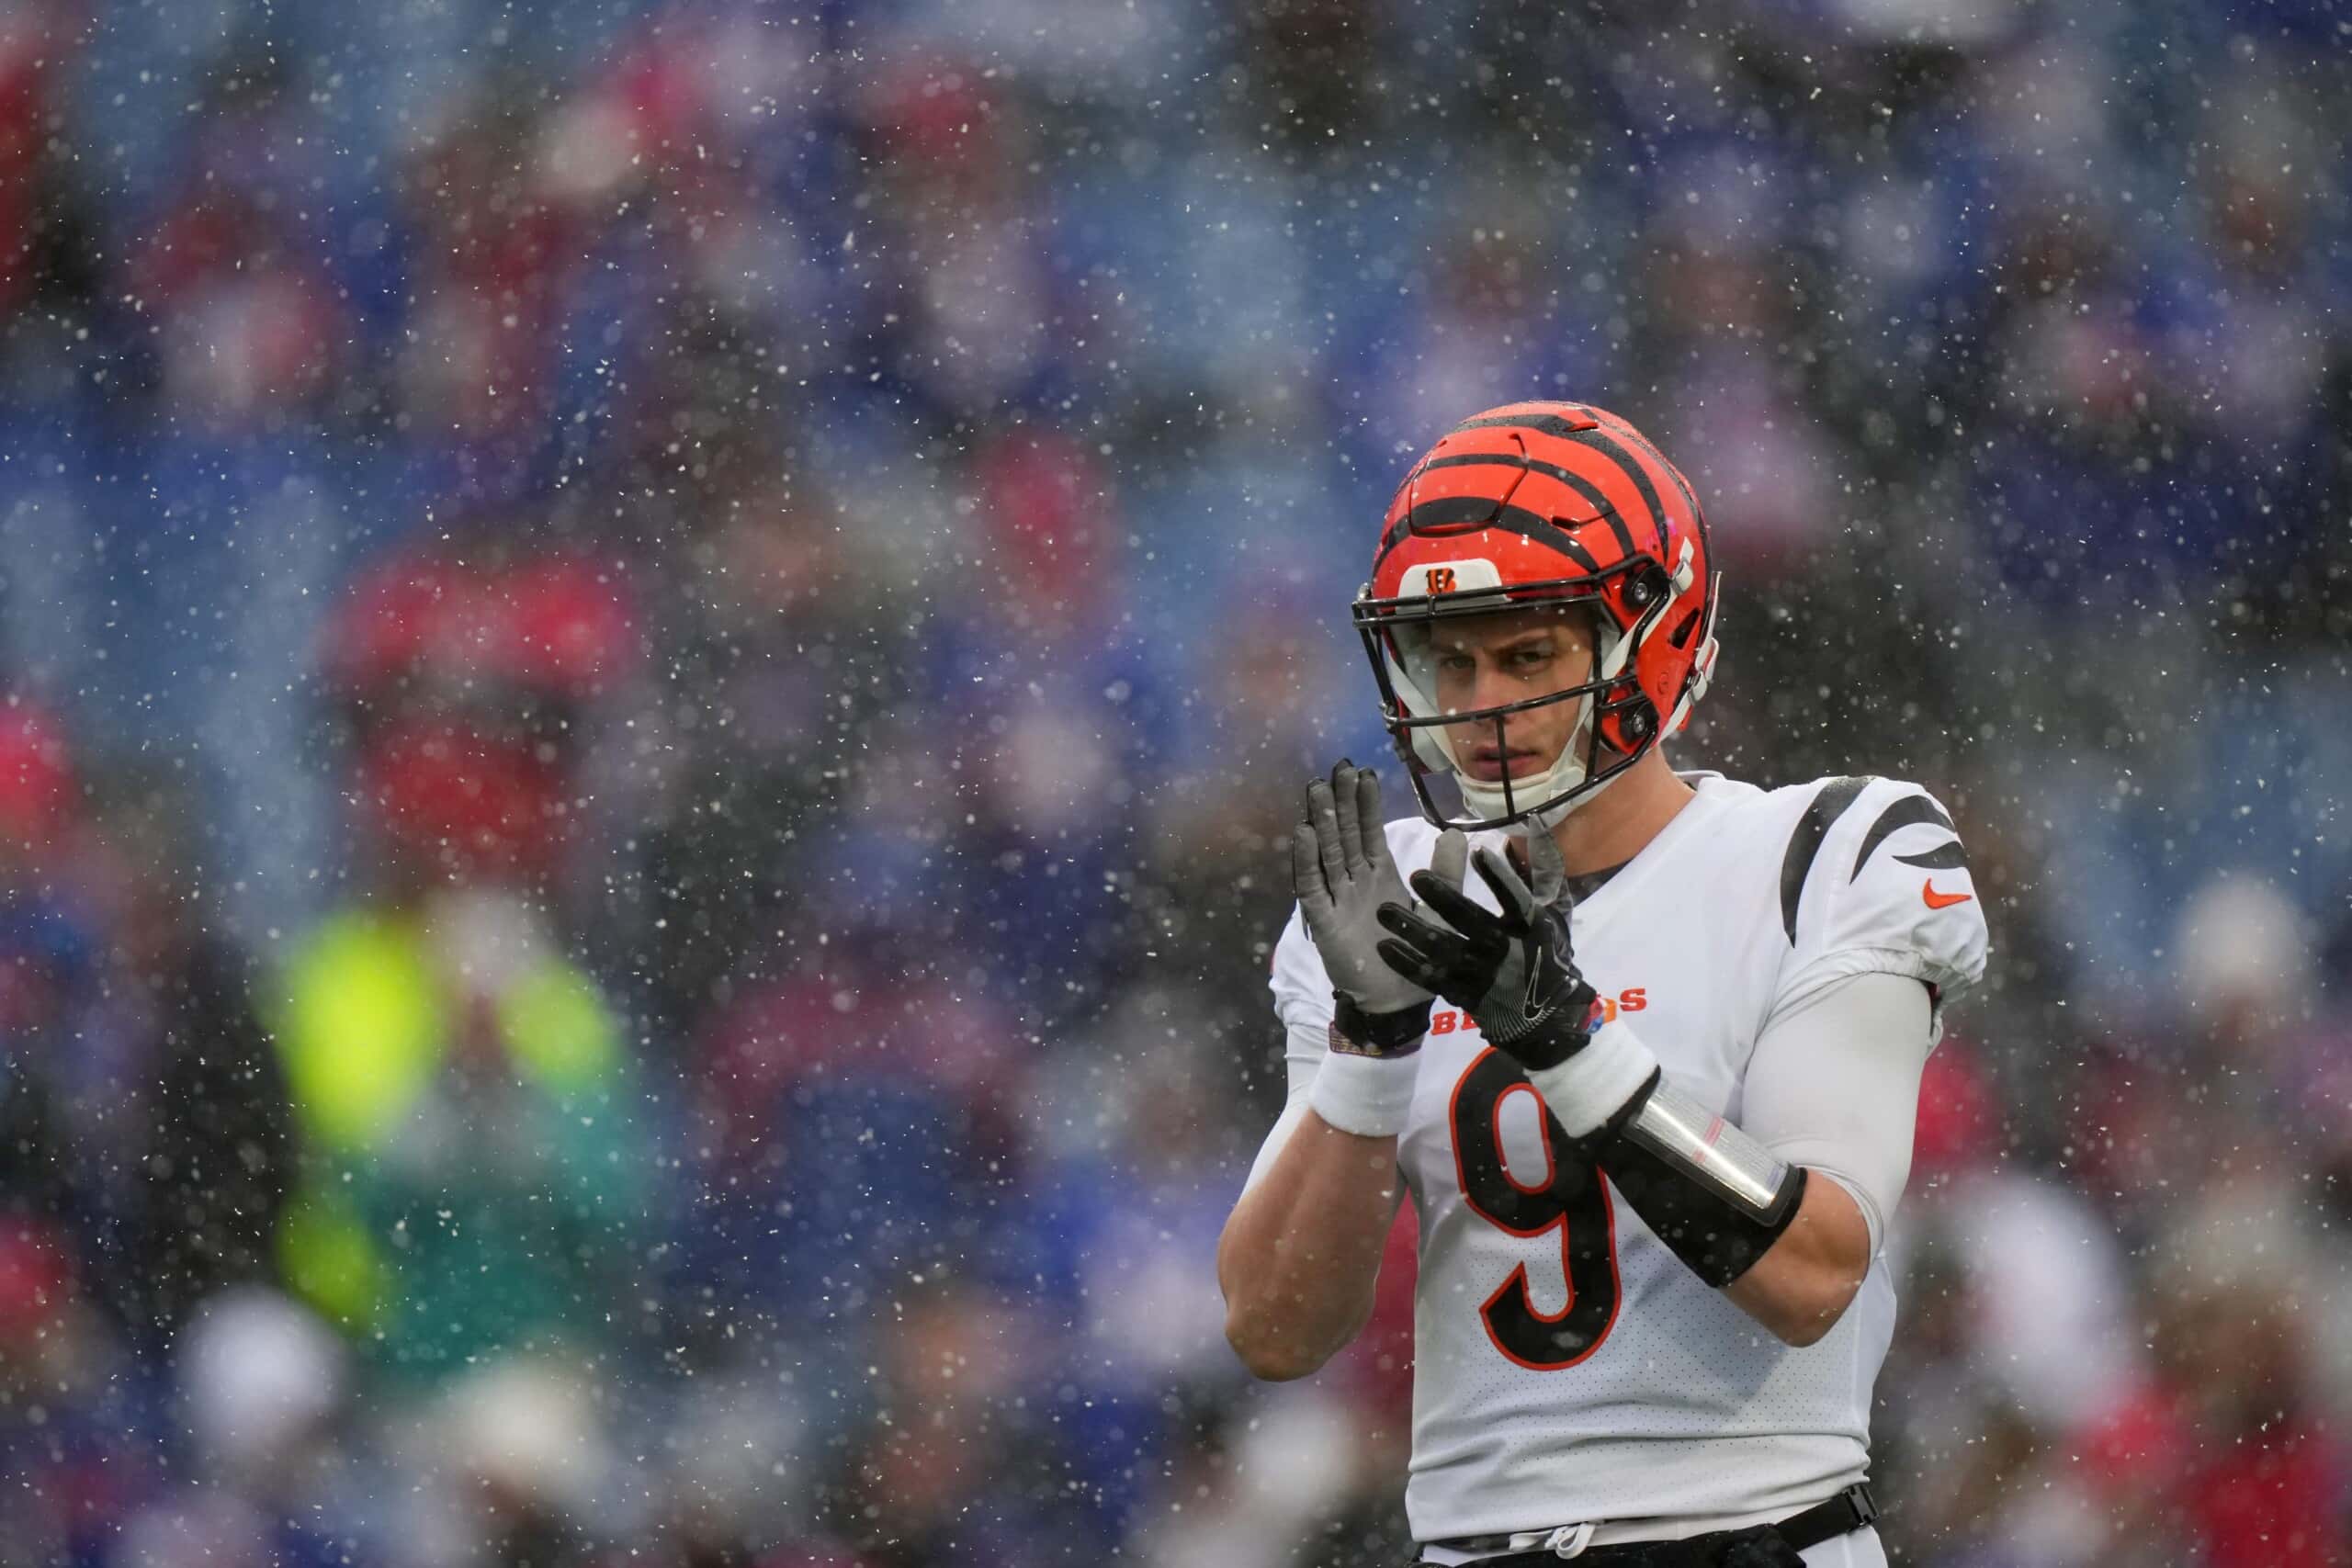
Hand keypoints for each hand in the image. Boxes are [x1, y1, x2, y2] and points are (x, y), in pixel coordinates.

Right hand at [1292, 761, 1445, 1051]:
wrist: (1399, 1002)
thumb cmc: (1417, 958)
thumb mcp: (1440, 910)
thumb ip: (1445, 874)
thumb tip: (1456, 832)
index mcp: (1380, 876)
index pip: (1369, 832)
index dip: (1365, 804)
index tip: (1363, 773)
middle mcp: (1355, 882)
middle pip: (1344, 835)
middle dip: (1340, 803)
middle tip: (1335, 768)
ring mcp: (1337, 899)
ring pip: (1326, 854)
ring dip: (1321, 822)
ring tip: (1318, 789)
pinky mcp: (1324, 922)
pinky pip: (1312, 888)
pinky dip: (1306, 862)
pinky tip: (1302, 834)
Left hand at [1375, 823, 1598, 1070]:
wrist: (1542, 1016)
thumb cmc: (1546, 955)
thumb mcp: (1554, 912)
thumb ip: (1544, 870)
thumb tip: (1537, 825)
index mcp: (1529, 926)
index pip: (1515, 898)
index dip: (1499, 876)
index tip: (1479, 852)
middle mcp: (1503, 949)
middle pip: (1470, 921)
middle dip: (1443, 897)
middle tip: (1416, 876)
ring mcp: (1480, 974)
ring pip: (1442, 949)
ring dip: (1411, 929)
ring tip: (1384, 911)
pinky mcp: (1462, 993)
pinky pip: (1429, 977)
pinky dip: (1405, 963)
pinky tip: (1385, 946)